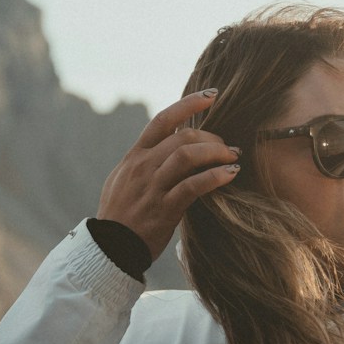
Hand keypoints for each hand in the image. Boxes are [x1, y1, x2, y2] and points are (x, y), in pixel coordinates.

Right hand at [97, 89, 240, 259]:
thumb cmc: (122, 215)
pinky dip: (215, 176)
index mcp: (134, 156)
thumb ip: (147, 160)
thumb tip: (172, 141)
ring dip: (216, 152)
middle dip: (211, 137)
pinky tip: (230, 174)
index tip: (211, 95)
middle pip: (182, 137)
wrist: (110, 249)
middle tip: (228, 146)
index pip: (163, 120)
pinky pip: (193, 186)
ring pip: (187, 156)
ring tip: (233, 158)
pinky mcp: (164, 209)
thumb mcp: (125, 179)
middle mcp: (142, 167)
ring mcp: (152, 187)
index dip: (189, 103)